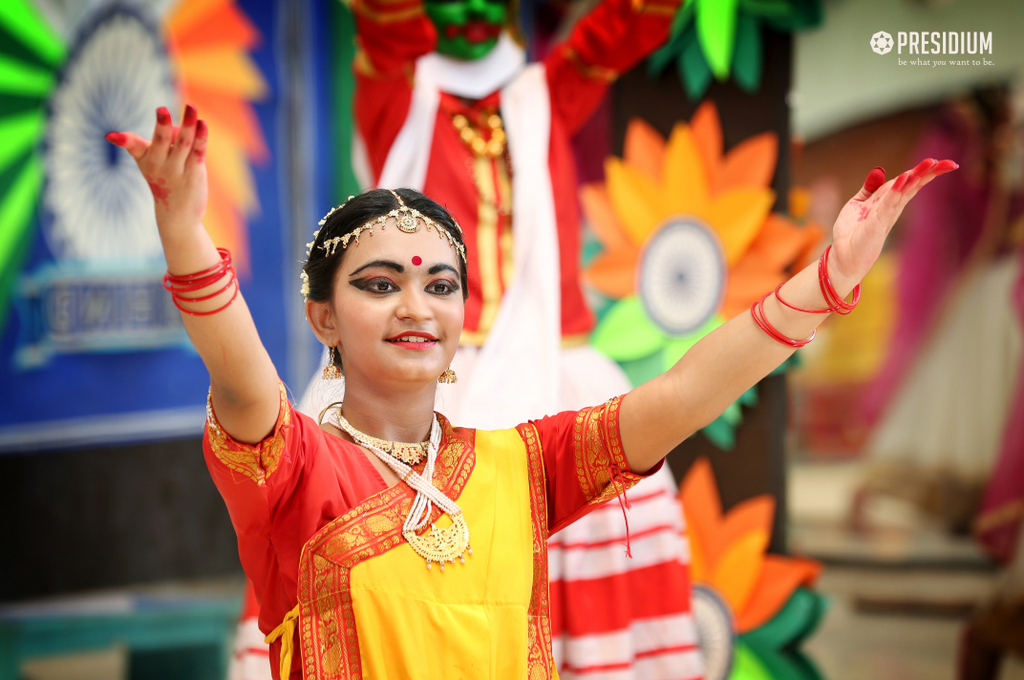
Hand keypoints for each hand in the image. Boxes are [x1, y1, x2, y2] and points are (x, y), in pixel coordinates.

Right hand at [105, 105, 207, 239]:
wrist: (177, 215)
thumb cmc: (165, 182)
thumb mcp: (155, 163)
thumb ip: (167, 142)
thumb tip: (181, 128)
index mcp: (146, 159)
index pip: (134, 146)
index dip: (124, 140)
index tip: (111, 136)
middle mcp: (160, 165)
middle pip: (161, 141)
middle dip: (162, 125)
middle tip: (162, 109)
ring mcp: (177, 170)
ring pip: (183, 144)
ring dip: (188, 125)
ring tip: (192, 107)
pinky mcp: (194, 174)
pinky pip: (198, 152)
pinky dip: (201, 138)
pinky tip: (203, 124)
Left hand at [829, 158, 957, 284]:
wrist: (844, 256)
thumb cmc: (852, 232)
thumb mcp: (858, 203)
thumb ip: (869, 187)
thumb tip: (879, 169)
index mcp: (889, 199)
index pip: (909, 181)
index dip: (923, 170)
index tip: (937, 160)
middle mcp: (892, 206)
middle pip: (914, 185)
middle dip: (930, 172)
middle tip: (949, 163)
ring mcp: (887, 214)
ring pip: (905, 191)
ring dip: (917, 176)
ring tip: (930, 163)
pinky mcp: (878, 222)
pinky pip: (888, 203)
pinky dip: (895, 191)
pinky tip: (904, 179)